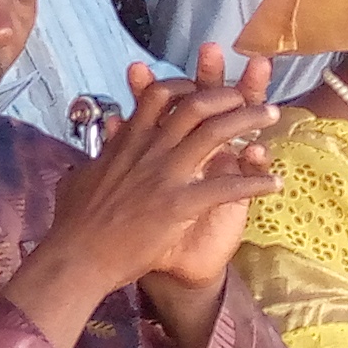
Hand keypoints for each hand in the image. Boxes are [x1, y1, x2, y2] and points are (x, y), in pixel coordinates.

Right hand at [7, 50, 278, 347]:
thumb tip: (97, 148)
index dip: (185, 87)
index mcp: (127, 143)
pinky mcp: (179, 205)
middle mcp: (149, 151)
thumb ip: (96, 160)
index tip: (201, 90)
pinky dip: (254, 183)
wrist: (77, 260)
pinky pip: (227, 186)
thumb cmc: (74, 226)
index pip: (158, 96)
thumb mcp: (78, 180)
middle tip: (247, 97)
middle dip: (227, 94)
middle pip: (196, 105)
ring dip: (249, 121)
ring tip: (271, 116)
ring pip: (217, 132)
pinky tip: (274, 184)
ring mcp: (165, 176)